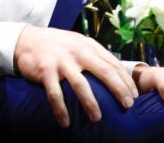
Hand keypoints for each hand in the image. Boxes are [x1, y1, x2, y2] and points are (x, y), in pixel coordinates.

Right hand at [13, 26, 138, 126]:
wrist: (28, 40)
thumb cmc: (58, 45)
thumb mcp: (79, 43)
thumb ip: (95, 54)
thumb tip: (116, 71)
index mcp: (89, 46)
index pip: (113, 63)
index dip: (126, 80)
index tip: (135, 95)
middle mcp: (78, 52)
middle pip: (105, 72)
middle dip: (119, 90)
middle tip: (128, 106)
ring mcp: (62, 61)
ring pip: (81, 85)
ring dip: (91, 103)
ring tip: (98, 118)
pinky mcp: (46, 70)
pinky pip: (55, 94)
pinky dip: (61, 110)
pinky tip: (65, 123)